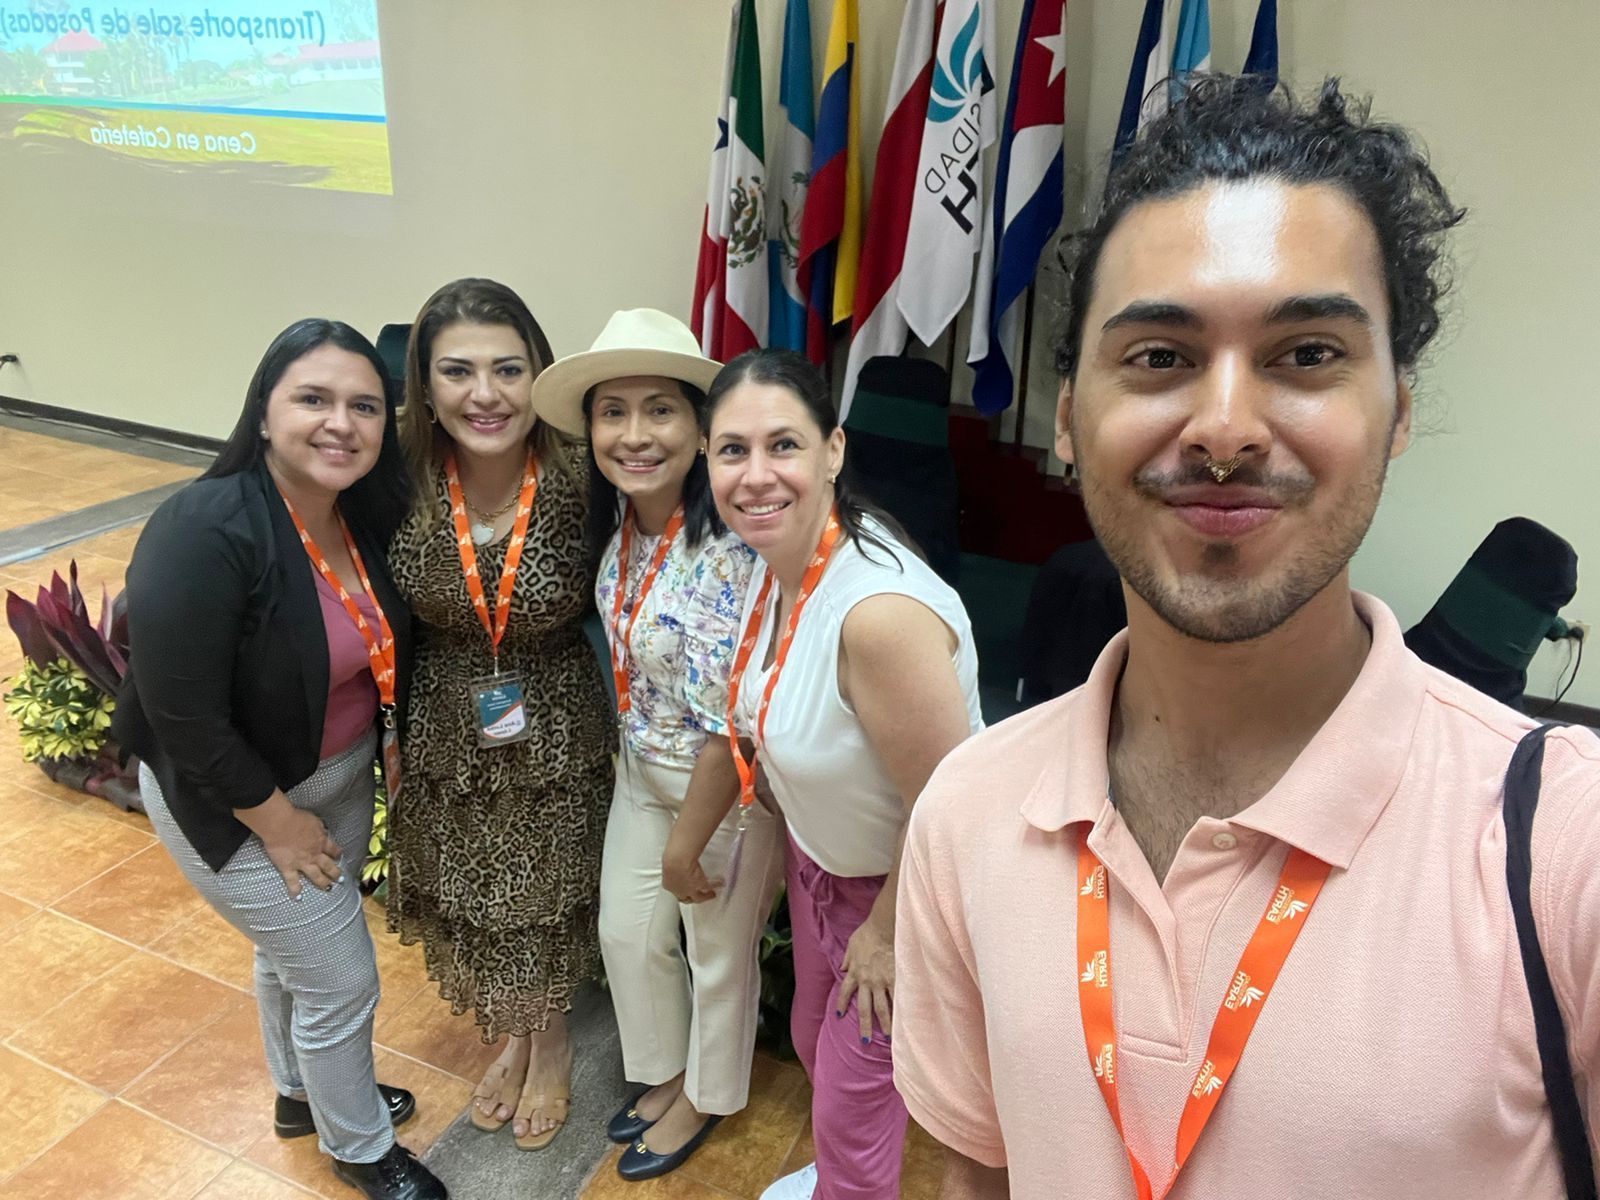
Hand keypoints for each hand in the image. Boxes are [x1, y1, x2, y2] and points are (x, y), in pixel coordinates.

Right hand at [259, 806, 342, 898]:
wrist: (281, 824)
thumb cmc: (297, 818)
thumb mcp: (315, 821)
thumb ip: (320, 829)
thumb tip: (323, 832)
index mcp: (321, 841)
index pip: (333, 849)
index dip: (337, 853)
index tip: (339, 856)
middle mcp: (314, 854)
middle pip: (328, 866)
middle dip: (335, 873)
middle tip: (341, 879)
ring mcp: (302, 863)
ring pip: (316, 876)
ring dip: (323, 883)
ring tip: (329, 889)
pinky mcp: (288, 867)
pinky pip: (293, 881)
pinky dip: (295, 890)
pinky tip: (298, 898)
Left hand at [662, 852, 720, 904]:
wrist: (677, 860)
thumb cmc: (670, 858)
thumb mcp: (668, 863)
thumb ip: (672, 867)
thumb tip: (673, 860)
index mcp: (669, 885)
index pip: (674, 892)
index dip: (681, 892)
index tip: (684, 891)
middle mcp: (679, 891)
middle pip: (687, 899)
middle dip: (693, 898)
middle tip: (699, 897)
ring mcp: (690, 890)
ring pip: (699, 897)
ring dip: (706, 896)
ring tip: (712, 894)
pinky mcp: (700, 885)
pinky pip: (709, 887)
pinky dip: (715, 885)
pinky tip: (720, 883)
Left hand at [837, 912, 894, 1043]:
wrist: (882, 927)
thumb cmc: (867, 933)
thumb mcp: (851, 945)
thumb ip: (847, 958)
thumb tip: (842, 967)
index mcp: (854, 973)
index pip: (845, 992)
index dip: (842, 1004)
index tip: (840, 1015)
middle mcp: (867, 982)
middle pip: (864, 1009)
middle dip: (864, 1026)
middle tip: (865, 1041)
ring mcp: (882, 982)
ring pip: (883, 1008)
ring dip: (886, 1024)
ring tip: (889, 1037)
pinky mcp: (895, 978)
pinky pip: (898, 997)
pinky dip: (901, 1009)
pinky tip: (906, 1020)